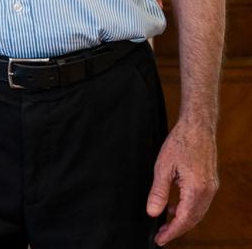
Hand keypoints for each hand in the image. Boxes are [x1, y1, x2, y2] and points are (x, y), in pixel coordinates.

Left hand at [146, 119, 218, 243]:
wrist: (197, 127)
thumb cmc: (179, 143)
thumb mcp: (162, 167)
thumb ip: (158, 192)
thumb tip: (153, 213)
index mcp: (196, 189)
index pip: (184, 219)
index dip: (172, 232)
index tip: (159, 240)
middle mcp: (208, 191)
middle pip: (193, 220)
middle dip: (177, 230)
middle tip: (161, 236)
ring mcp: (211, 187)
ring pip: (198, 213)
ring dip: (183, 221)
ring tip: (166, 224)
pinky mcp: (210, 183)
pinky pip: (201, 203)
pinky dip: (189, 210)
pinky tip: (175, 208)